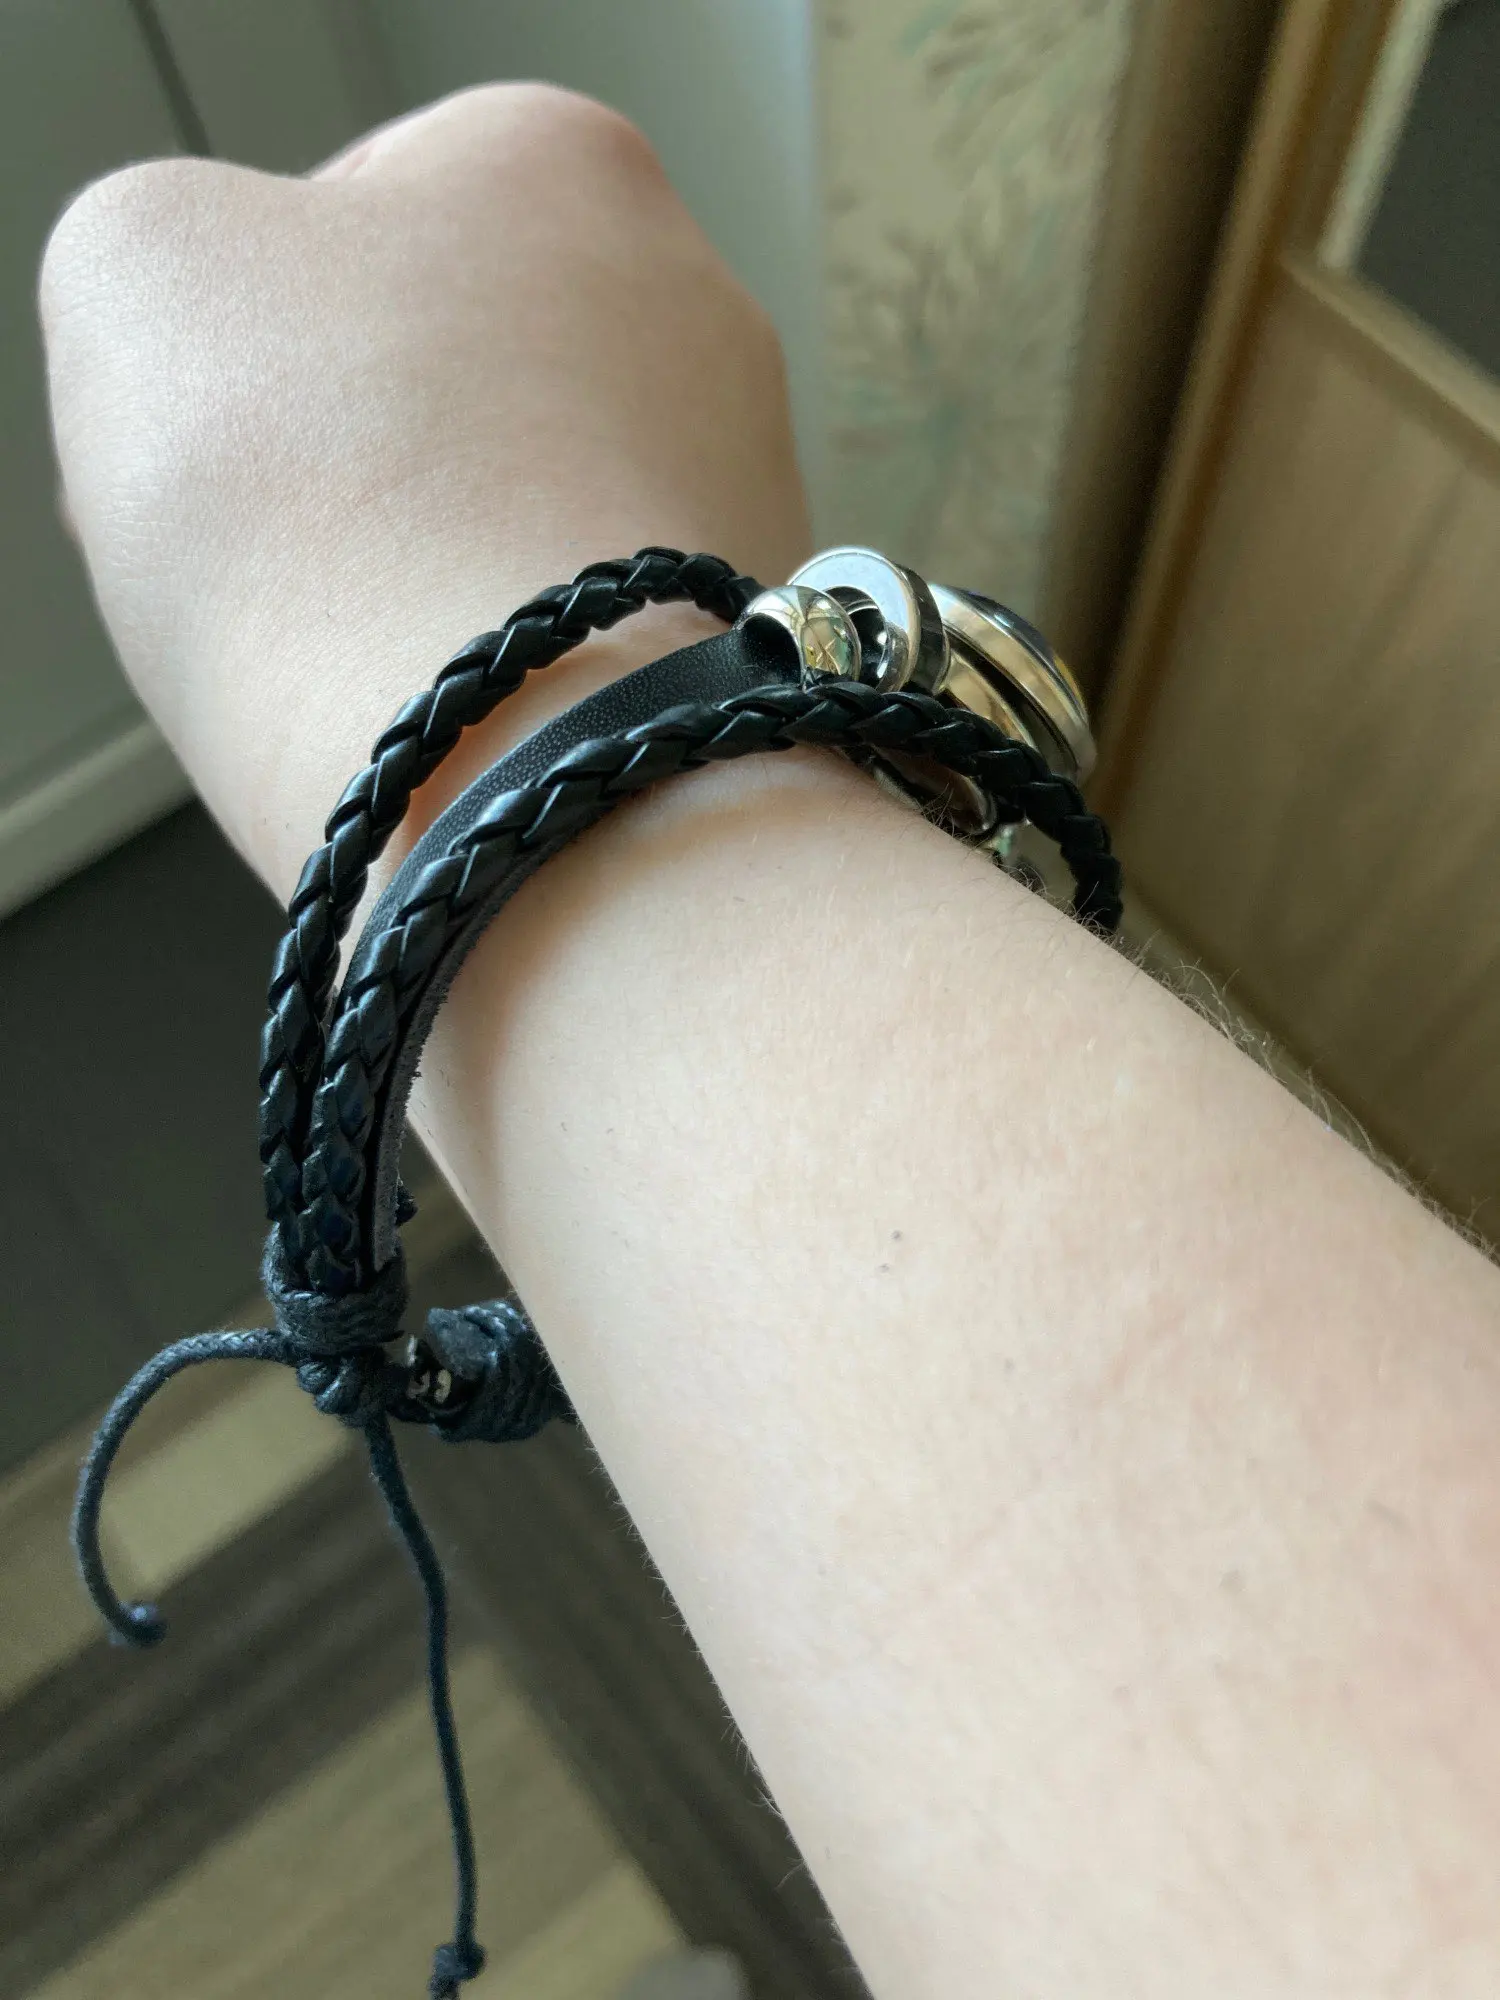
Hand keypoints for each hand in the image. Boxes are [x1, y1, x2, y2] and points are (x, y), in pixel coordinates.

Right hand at [41, 83, 810, 894]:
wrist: (512, 776)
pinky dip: (517, 688)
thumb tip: (235, 354)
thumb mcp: (137, 272)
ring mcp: (745, 490)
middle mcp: (698, 309)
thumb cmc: (333, 509)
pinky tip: (472, 725)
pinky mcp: (755, 647)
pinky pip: (591, 652)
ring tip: (381, 658)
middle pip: (459, 386)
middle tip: (286, 562)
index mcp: (560, 161)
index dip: (252, 343)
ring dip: (430, 587)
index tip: (222, 446)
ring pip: (522, 529)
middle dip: (358, 473)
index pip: (362, 221)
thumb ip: (165, 247)